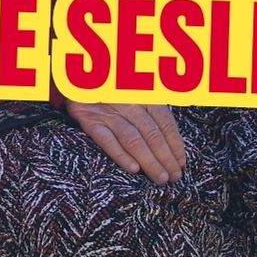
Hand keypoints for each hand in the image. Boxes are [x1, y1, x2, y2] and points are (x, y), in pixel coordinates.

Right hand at [65, 99, 186, 182]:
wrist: (76, 79)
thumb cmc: (111, 88)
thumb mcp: (134, 88)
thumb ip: (152, 108)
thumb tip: (172, 142)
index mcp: (144, 94)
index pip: (165, 122)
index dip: (175, 144)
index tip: (181, 163)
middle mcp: (128, 102)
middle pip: (152, 134)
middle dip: (166, 158)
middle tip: (174, 177)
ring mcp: (108, 112)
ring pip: (133, 139)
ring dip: (149, 161)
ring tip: (160, 178)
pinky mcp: (89, 120)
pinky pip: (107, 140)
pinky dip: (121, 154)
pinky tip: (134, 169)